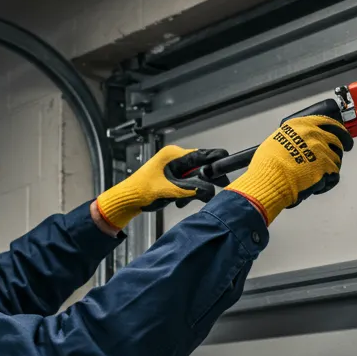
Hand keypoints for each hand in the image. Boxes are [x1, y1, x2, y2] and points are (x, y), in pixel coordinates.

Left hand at [95, 145, 229, 230]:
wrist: (128, 200)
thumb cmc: (141, 191)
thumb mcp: (170, 190)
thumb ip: (192, 189)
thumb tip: (211, 189)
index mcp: (174, 155)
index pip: (202, 154)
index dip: (217, 160)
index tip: (228, 166)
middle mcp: (175, 159)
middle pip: (201, 167)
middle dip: (206, 180)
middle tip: (219, 187)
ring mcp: (174, 168)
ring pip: (195, 177)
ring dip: (194, 190)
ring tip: (184, 200)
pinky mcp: (173, 178)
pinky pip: (188, 184)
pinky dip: (188, 193)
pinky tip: (179, 201)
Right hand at [228, 115, 352, 223]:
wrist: (271, 179)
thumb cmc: (268, 164)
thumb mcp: (275, 140)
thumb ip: (291, 138)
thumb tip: (295, 144)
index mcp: (302, 125)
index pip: (327, 122)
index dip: (337, 129)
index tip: (341, 133)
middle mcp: (315, 134)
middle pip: (338, 139)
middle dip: (341, 147)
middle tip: (342, 152)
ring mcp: (322, 150)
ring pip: (336, 159)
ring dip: (331, 167)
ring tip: (320, 175)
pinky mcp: (327, 167)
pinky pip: (334, 175)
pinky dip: (328, 182)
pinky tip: (318, 186)